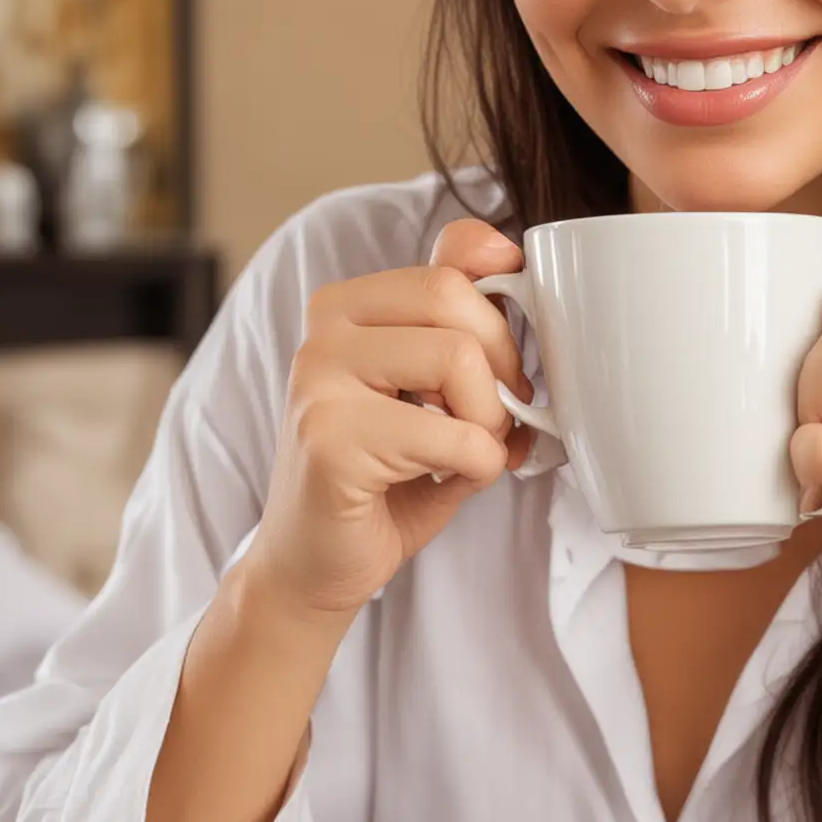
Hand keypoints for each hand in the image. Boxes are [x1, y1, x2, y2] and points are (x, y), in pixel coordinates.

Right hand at [244, 218, 535, 618]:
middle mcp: (324, 331)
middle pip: (455, 299)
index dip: (501, 309)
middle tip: (498, 416)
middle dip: (502, 365)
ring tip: (469, 450)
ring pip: (457, 357)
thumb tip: (508, 253)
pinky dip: (479, 465)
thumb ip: (458, 319)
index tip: (506, 359)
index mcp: (347, 306)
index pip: (451, 264)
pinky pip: (453, 435)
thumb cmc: (382, 477)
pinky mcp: (330, 440)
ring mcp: (318, 381)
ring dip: (489, 420)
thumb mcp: (428, 385)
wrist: (312, 568)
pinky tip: (451, 478)